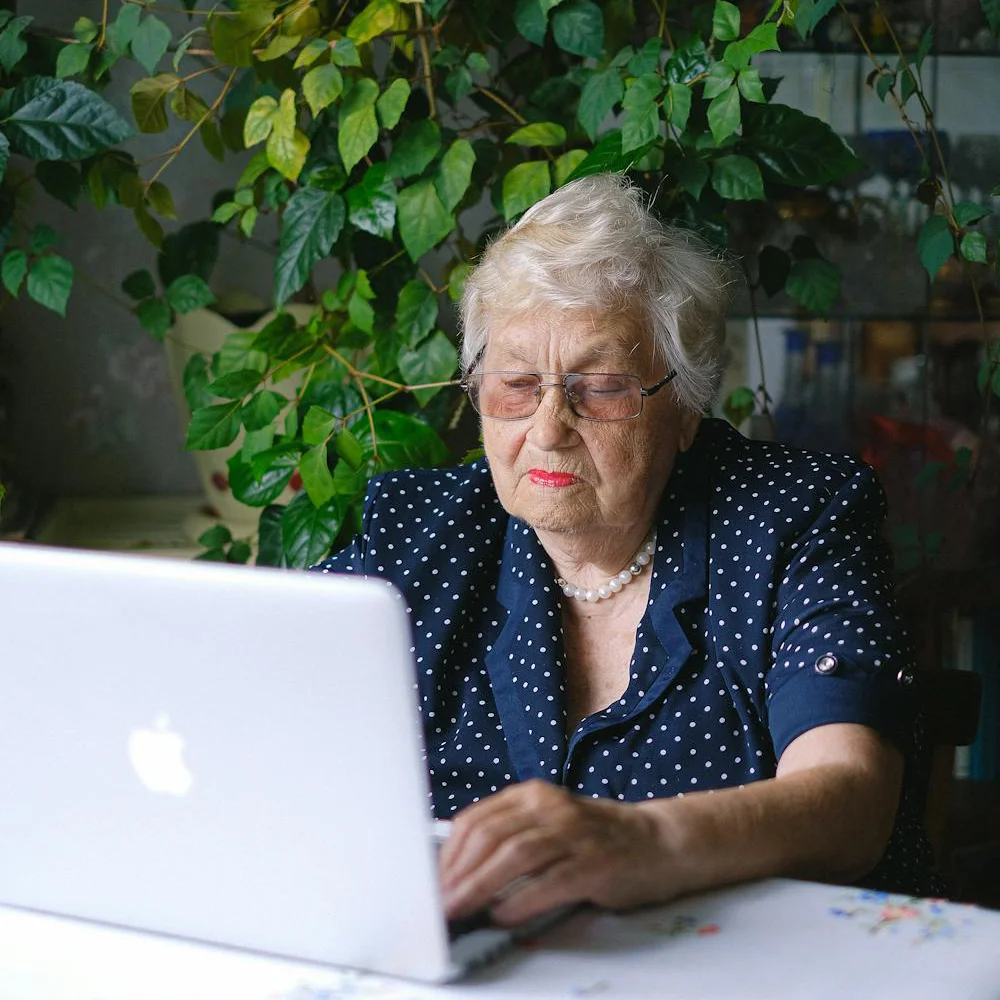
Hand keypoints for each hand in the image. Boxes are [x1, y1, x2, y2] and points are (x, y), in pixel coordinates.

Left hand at [439, 779, 673, 925]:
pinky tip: (504, 915)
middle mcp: (552, 807)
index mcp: (533, 795)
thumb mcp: (549, 825)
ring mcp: (576, 833)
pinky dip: (522, 899)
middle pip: (491, 836)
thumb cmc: (595, 839)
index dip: (449, 854)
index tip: (431, 883)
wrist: (660, 842)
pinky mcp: (597, 863)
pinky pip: (551, 880)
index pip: (477, 819)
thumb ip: (510, 838)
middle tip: (439, 904)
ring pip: (516, 855)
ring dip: (481, 885)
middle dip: (459, 874)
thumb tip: (457, 874)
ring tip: (461, 911)